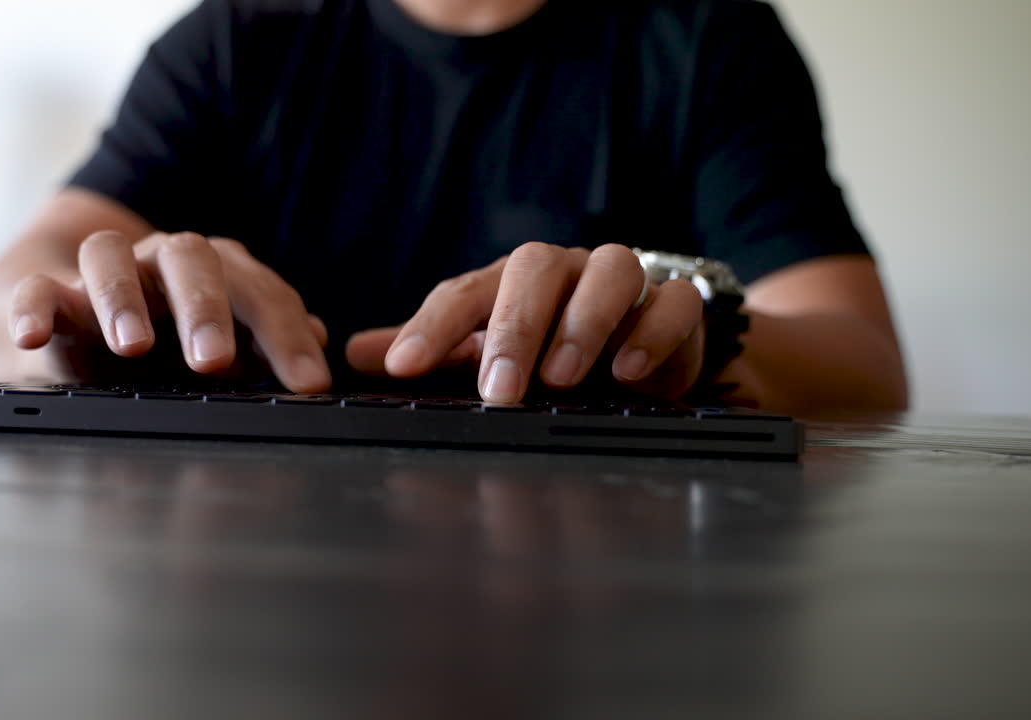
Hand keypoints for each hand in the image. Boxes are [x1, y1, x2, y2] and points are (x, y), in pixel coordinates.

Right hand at [8, 231, 331, 390]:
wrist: (79, 329)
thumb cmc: (169, 343)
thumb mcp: (224, 347)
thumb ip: (266, 345)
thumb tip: (320, 342)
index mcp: (219, 274)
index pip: (260, 293)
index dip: (287, 336)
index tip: (308, 385)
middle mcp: (163, 263)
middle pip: (190, 258)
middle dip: (205, 307)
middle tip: (213, 360)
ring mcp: (104, 275)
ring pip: (108, 256)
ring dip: (122, 298)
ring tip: (133, 347)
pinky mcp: (48, 296)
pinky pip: (36, 289)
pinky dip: (33, 307)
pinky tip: (33, 336)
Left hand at [345, 243, 704, 402]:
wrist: (646, 344)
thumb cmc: (556, 343)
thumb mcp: (489, 349)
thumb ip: (433, 350)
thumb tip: (355, 353)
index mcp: (513, 280)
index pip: (465, 291)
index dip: (431, 327)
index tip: (403, 369)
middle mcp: (566, 271)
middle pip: (535, 270)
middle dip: (513, 328)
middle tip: (497, 388)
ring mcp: (625, 283)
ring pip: (610, 270)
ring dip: (583, 321)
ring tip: (562, 376)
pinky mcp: (676, 307)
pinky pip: (673, 302)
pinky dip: (653, 331)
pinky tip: (629, 369)